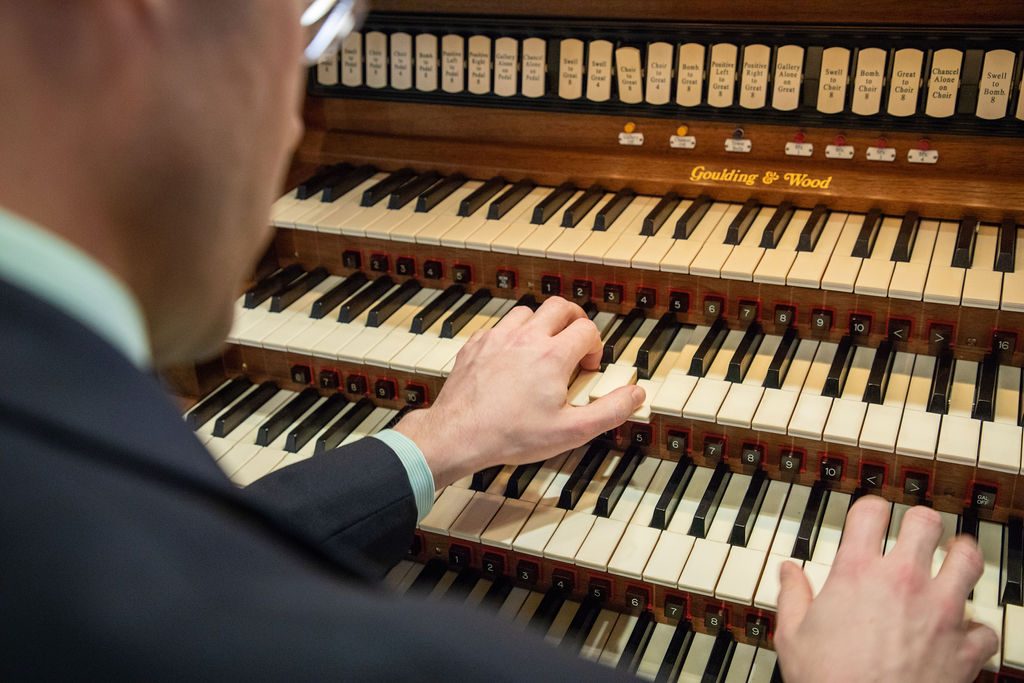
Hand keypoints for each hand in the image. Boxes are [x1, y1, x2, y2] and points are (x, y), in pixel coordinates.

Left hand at [394, 296, 644, 487]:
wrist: (459, 435)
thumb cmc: (512, 435)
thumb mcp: (571, 431)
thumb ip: (610, 410)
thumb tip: (637, 394)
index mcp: (552, 356)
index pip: (587, 330)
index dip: (595, 347)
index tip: (588, 368)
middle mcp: (526, 338)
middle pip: (560, 307)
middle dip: (574, 321)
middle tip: (576, 342)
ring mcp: (498, 338)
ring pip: (528, 312)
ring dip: (542, 326)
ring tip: (544, 351)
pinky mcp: (476, 345)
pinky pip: (499, 327)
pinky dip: (512, 336)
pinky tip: (512, 359)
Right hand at [775, 496, 998, 682]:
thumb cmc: (829, 681)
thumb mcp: (792, 636)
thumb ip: (792, 597)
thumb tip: (789, 573)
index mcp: (856, 573)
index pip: (870, 512)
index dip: (870, 509)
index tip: (871, 515)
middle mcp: (902, 583)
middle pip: (926, 523)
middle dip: (922, 523)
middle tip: (918, 530)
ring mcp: (939, 612)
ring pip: (969, 561)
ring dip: (962, 558)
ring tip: (954, 560)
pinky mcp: (965, 648)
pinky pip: (984, 628)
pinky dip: (975, 629)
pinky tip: (961, 633)